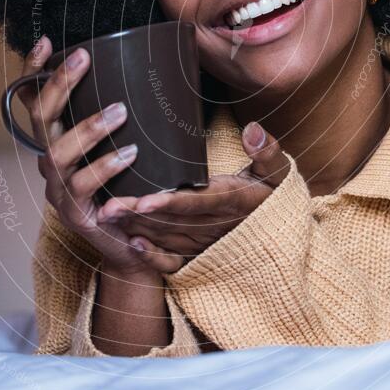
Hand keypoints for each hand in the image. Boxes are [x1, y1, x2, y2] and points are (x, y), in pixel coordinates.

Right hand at [18, 35, 182, 279]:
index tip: (45, 42)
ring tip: (119, 112)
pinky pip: (83, 188)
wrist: (134, 245)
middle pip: (39, 119)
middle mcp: (50, 163)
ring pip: (57, 154)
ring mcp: (58, 190)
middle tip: (83, 58)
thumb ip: (122, 117)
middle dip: (58, 85)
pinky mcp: (76, 215)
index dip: (33, 72)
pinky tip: (129, 154)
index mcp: (57, 142)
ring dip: (87, 128)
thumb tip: (149, 70)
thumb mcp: (123, 145)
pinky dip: (104, 168)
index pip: (34, 102)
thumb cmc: (130, 188)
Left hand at [96, 121, 290, 268]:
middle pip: (172, 221)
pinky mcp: (200, 253)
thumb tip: (252, 128)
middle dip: (139, 214)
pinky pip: (175, 260)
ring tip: (107, 215)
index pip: (197, 203)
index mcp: (231, 202)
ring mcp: (206, 243)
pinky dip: (154, 257)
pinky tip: (132, 244)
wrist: (281, 234)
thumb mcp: (277, 172)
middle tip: (108, 205)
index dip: (170, 202)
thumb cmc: (274, 194)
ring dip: (138, 228)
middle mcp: (215, 226)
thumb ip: (267, 150)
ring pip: (167, 237)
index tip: (145, 199)